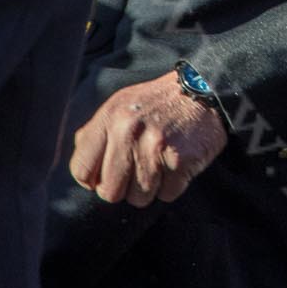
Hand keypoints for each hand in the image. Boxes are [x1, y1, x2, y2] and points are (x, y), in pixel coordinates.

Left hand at [68, 75, 227, 207]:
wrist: (204, 89)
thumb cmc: (157, 103)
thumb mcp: (120, 106)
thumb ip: (96, 134)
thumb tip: (83, 172)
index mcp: (109, 118)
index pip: (82, 171)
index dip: (94, 180)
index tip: (108, 174)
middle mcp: (128, 131)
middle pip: (110, 192)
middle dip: (123, 189)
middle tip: (137, 172)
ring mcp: (155, 146)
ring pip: (139, 198)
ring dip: (150, 188)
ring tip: (159, 165)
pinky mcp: (181, 160)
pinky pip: (167, 194)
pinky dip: (173, 186)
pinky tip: (176, 165)